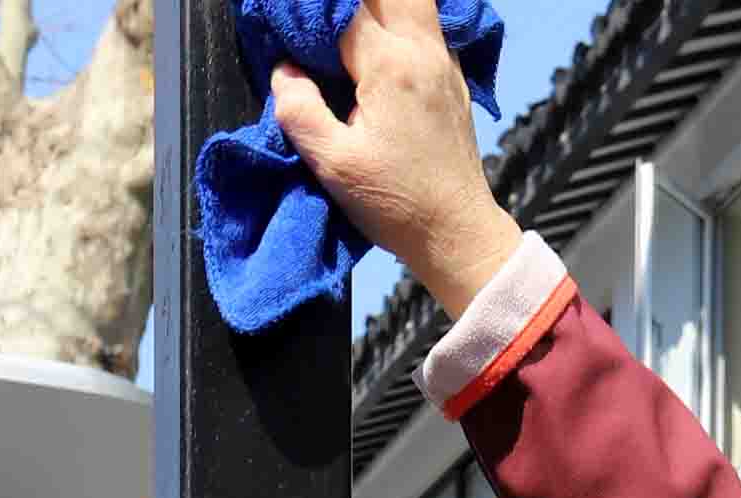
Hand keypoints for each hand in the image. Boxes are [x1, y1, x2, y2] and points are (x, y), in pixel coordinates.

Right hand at [268, 0, 522, 315]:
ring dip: (377, 6)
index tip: (290, 35)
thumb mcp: (333, 165)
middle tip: (320, 24)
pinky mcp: (452, 76)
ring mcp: (445, 61)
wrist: (456, 231)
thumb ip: (299, 110)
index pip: (342, 11)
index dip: (310, 16)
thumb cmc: (396, 203)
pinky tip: (377, 42)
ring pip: (412, 1)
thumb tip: (284, 71)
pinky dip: (398, 19)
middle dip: (347, 4)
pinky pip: (426, 24)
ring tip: (344, 26)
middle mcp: (424, 50)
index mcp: (391, 66)